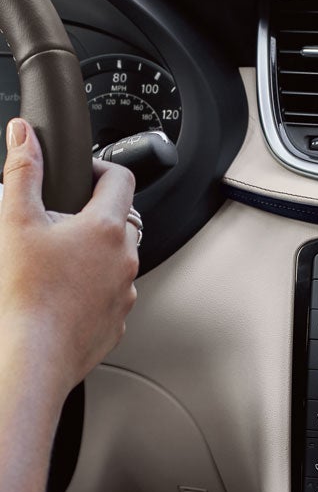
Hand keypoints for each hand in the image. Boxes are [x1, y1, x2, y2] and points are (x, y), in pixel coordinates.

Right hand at [0, 118, 138, 403]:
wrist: (33, 356)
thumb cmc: (25, 294)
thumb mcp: (16, 222)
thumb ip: (23, 172)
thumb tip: (24, 135)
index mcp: (107, 228)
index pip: (121, 178)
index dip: (100, 168)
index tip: (79, 173)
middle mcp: (126, 257)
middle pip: (122, 219)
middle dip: (94, 213)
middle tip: (60, 221)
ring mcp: (126, 290)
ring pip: (118, 258)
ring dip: (96, 252)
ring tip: (57, 259)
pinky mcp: (119, 319)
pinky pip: (112, 292)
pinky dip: (94, 286)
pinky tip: (63, 292)